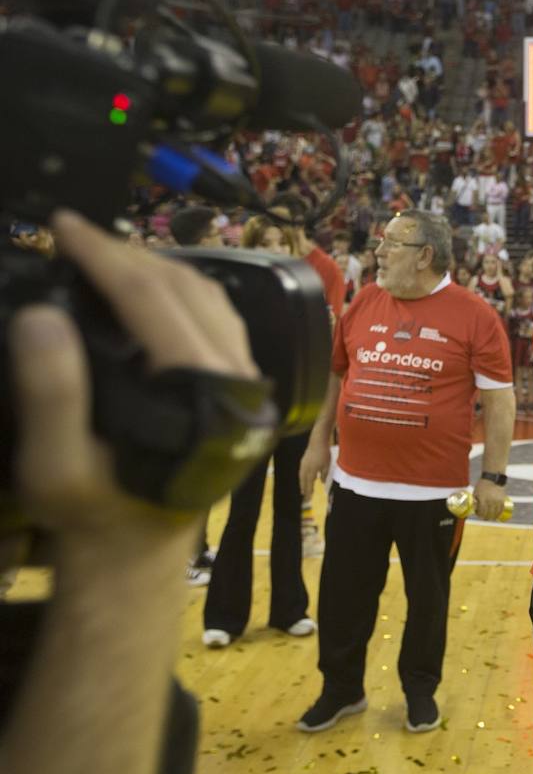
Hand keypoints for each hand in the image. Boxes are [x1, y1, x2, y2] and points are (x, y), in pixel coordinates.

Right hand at [11, 210, 258, 539]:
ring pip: (211, 299)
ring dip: (157, 267)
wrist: (139, 548)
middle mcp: (239, 381)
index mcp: (201, 395)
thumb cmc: (95, 511)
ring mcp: (249, 382)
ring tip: (104, 253)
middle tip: (76, 232)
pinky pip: (220, 318)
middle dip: (127, 253)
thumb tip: (43, 316)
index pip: (151, 299)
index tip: (62, 224)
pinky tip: (145, 286)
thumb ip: (52, 394)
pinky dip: (181, 291)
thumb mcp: (55, 466)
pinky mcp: (245, 385)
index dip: (103, 254)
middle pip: (186, 290)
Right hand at [299, 439, 331, 496]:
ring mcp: (303, 464)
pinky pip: (301, 472)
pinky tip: (303, 479)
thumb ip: (324, 475)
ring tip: (303, 489)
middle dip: (304, 489)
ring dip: (302, 484)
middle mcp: (305, 469)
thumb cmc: (324, 453)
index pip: (309, 484)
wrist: (317, 441)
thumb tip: (322, 482)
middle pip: (303, 482)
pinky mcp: (303, 461)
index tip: (309, 498)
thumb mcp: (327, 465)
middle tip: (305, 496)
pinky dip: (302, 478)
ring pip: (301, 477)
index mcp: (311, 471)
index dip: (309, 491)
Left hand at [471, 477, 505, 520]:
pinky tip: (497, 515)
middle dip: (486, 517)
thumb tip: (474, 508)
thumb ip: (474, 500)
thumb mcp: (475, 492)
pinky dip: (499, 513)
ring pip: (495, 512)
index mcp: (483, 499)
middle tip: (484, 518)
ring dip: (493, 517)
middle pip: (489, 513)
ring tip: (491, 518)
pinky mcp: (502, 499)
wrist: (492, 478)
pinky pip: (501, 509)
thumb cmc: (482, 485)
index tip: (478, 514)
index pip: (481, 511)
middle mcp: (490, 501)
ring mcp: (497, 500)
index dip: (479, 514)